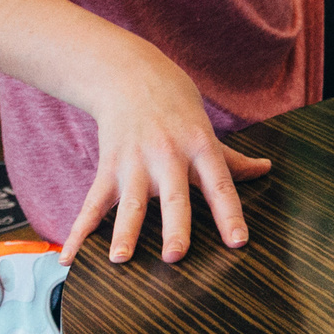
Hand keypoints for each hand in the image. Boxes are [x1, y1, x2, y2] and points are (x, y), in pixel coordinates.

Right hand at [60, 41, 271, 265]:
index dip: (230, 214)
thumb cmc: (175, 105)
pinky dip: (79, 232)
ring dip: (124, 232)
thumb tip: (265, 170)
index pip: (220, 185)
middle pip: (174, 196)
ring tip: (119, 259)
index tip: (237, 242)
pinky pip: (92, 204)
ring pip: (130, 203)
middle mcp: (168, 156)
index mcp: (199, 147)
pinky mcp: (108, 167)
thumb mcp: (206, 128)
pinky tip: (68, 257)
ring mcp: (134, 162)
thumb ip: (232, 158)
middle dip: (174, 226)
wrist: (129, 74)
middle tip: (175, 255)